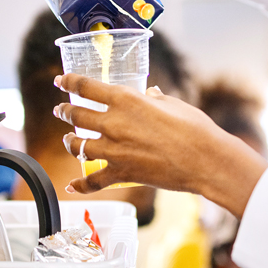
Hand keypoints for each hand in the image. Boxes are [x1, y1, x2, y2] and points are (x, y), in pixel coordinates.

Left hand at [53, 73, 266, 216]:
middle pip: (76, 115)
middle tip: (60, 110)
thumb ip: (154, 98)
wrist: (206, 160)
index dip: (68, 82)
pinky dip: (80, 185)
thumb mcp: (172, 104)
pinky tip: (71, 186)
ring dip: (70, 142)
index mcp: (126, 99)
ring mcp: (115, 150)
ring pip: (78, 146)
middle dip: (64, 111)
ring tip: (68, 140)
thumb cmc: (194, 127)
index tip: (60, 81)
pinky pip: (93, 181)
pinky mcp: (122, 173)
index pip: (86, 87)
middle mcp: (114, 123)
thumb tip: (150, 94)